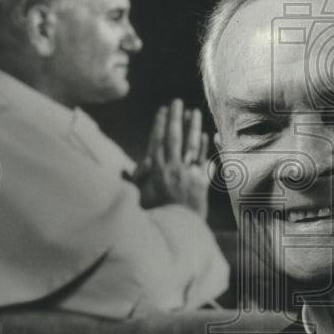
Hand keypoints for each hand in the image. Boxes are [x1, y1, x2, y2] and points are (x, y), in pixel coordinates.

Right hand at [133, 99, 210, 217]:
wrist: (175, 231)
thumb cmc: (154, 216)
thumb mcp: (139, 197)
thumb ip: (136, 180)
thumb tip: (128, 168)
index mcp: (155, 170)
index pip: (157, 141)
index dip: (160, 124)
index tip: (162, 110)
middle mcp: (172, 168)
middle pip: (174, 138)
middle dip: (175, 118)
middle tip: (177, 101)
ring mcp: (188, 174)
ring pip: (190, 145)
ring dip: (192, 127)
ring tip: (194, 111)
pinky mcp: (201, 182)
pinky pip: (203, 159)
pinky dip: (204, 146)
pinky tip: (205, 134)